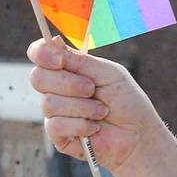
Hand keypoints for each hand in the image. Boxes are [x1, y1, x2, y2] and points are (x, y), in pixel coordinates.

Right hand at [27, 36, 166, 174]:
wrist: (138, 134)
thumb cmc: (126, 102)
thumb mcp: (109, 73)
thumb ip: (80, 60)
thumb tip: (53, 42)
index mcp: (67, 69)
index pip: (39, 54)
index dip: (42, 54)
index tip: (58, 60)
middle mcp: (56, 88)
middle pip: (38, 78)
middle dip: (69, 84)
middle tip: (92, 90)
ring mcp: (54, 112)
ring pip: (49, 104)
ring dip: (82, 107)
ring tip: (102, 111)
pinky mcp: (57, 135)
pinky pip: (55, 125)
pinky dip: (80, 125)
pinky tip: (95, 127)